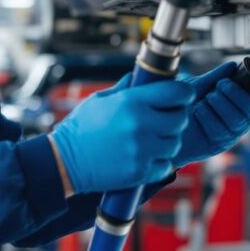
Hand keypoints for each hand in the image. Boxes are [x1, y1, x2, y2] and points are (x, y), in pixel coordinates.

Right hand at [50, 72, 195, 194]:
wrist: (65, 160)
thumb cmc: (81, 128)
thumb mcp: (101, 99)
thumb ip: (126, 88)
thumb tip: (144, 78)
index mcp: (131, 102)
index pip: (177, 93)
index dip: (184, 93)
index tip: (182, 96)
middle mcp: (140, 125)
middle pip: (181, 119)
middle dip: (176, 117)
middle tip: (165, 119)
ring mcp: (142, 150)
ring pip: (175, 143)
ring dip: (169, 140)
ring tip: (153, 139)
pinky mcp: (140, 171)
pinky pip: (166, 165)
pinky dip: (161, 162)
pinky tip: (147, 156)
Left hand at [174, 62, 249, 165]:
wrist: (160, 126)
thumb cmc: (179, 107)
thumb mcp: (196, 87)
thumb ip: (215, 77)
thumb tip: (232, 66)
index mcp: (234, 107)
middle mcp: (236, 122)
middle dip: (237, 94)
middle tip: (220, 85)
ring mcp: (228, 136)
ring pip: (238, 121)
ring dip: (222, 104)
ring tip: (207, 98)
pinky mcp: (216, 146)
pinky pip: (221, 131)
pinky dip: (209, 117)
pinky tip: (198, 111)